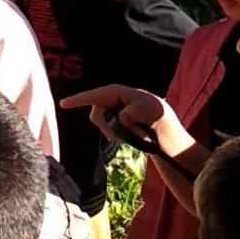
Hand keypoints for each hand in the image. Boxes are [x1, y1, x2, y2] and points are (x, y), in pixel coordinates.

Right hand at [59, 85, 195, 159]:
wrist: (175, 145)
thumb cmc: (165, 127)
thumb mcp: (152, 115)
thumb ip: (134, 113)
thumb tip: (120, 117)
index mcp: (129, 93)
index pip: (100, 93)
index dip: (81, 98)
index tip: (64, 104)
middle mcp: (125, 100)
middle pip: (99, 106)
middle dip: (102, 121)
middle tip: (113, 137)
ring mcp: (124, 112)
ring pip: (103, 118)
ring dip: (108, 129)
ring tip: (123, 138)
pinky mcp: (125, 124)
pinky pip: (109, 126)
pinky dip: (112, 133)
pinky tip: (124, 139)